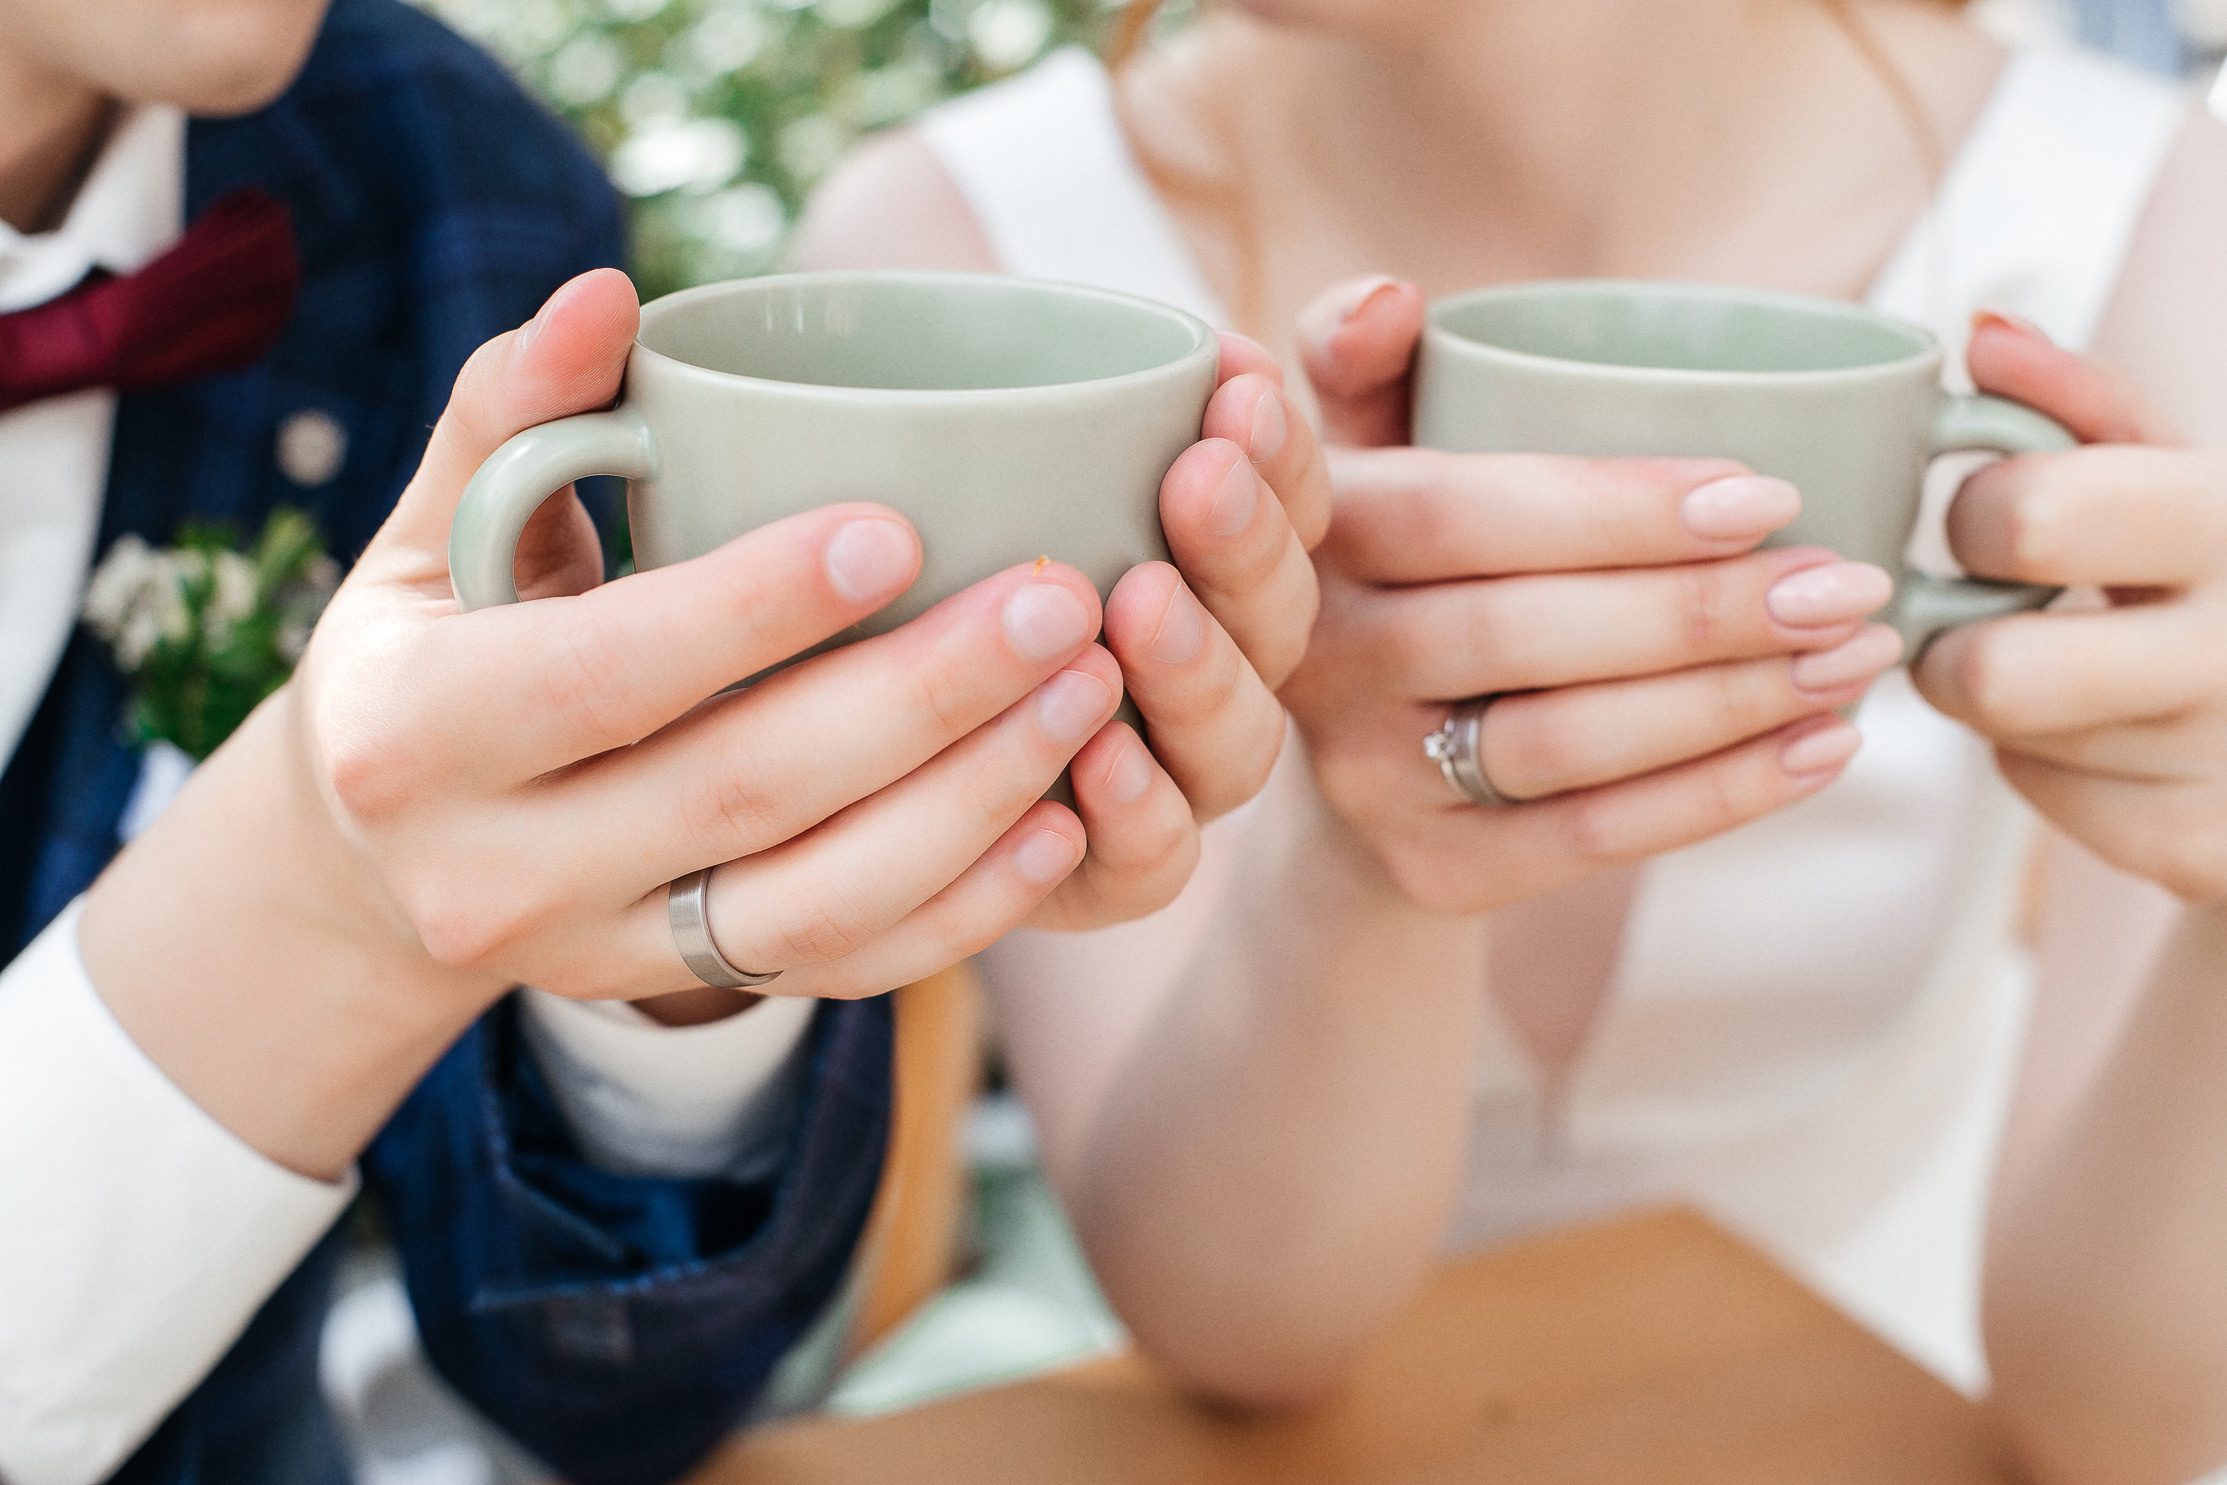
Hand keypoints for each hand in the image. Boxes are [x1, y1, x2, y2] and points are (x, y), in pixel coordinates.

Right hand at [101, 270, 1124, 1009]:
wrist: (381, 865)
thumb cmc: (429, 648)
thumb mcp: (431, 528)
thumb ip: (510, 408)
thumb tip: (611, 295)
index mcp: (417, 734)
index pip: (607, 671)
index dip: (755, 608)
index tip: (901, 528)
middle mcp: (498, 873)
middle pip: (742, 792)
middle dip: (921, 699)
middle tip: (1061, 602)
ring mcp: (596, 956)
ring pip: (814, 906)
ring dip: (971, 804)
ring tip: (1089, 696)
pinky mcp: (681, 993)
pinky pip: (842, 972)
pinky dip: (962, 910)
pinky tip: (1060, 827)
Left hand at [1027, 332, 1331, 928]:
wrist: (899, 746)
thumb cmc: (1018, 544)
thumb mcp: (1114, 445)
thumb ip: (1251, 370)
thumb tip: (1382, 293)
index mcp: (1238, 566)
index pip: (1300, 507)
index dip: (1284, 451)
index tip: (1235, 381)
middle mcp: (1231, 672)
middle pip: (1277, 624)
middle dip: (1246, 545)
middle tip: (1198, 476)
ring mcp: (1183, 777)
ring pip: (1236, 743)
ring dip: (1197, 671)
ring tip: (1141, 605)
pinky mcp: (1116, 872)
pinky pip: (1156, 864)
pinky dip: (1138, 809)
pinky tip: (1099, 748)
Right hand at [1280, 276, 1902, 913]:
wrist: (1365, 767)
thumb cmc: (1411, 571)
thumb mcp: (1368, 453)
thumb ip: (1370, 361)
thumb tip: (1397, 295)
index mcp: (1318, 537)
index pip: (1461, 512)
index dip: (1614, 507)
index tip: (1771, 493)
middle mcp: (1322, 663)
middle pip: (1523, 634)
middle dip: (1705, 611)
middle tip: (1853, 583)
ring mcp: (1367, 780)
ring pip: (1567, 743)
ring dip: (1732, 702)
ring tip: (1858, 656)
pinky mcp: (1429, 871)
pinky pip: (1592, 838)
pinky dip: (1723, 795)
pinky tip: (1828, 747)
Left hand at [1914, 311, 2226, 901]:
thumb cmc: (2210, 570)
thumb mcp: (2172, 470)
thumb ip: (2080, 402)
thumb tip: (1986, 334)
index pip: (2026, 518)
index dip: (1981, 517)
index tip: (2009, 522)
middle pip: (1989, 673)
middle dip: (1957, 642)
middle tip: (1997, 617)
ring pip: (2004, 735)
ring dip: (2009, 702)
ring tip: (2082, 669)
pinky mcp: (2200, 846)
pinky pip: (2039, 791)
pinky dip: (2047, 763)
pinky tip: (2112, 733)